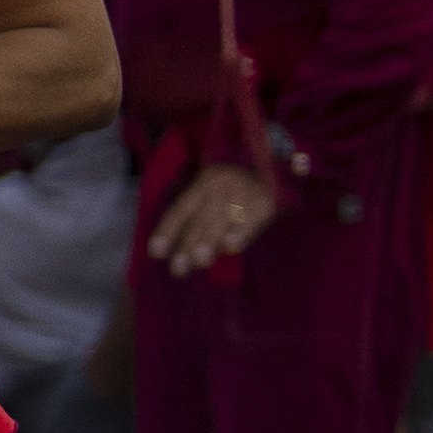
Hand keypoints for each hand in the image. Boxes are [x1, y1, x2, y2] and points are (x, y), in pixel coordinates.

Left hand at [148, 161, 279, 280]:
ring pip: (223, 218)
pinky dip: (241, 232)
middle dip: (188, 244)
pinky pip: (252, 218)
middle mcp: (222, 185)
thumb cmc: (239, 187)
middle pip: (201, 218)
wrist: (277, 164)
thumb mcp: (216, 192)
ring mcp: (245, 191)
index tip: (155, 253)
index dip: (168, 230)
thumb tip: (181, 250)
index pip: (182, 208)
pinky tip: (230, 247)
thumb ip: (199, 216)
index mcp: (205, 182)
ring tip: (200, 261)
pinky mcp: (267, 200)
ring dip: (211, 240)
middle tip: (178, 269)